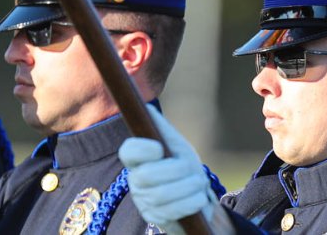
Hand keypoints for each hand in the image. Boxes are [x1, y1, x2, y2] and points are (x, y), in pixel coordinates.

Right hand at [117, 107, 215, 233]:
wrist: (195, 196)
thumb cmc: (182, 167)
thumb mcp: (175, 145)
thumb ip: (161, 128)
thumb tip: (147, 108)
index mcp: (138, 159)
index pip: (128, 151)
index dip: (143, 149)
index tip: (160, 149)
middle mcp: (136, 181)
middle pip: (148, 176)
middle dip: (177, 171)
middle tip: (191, 169)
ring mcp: (144, 201)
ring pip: (162, 195)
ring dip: (188, 187)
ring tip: (197, 183)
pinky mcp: (156, 218)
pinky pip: (172, 211)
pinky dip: (190, 202)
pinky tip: (197, 198)